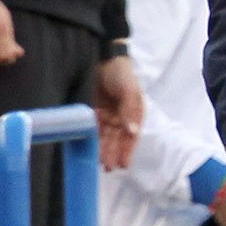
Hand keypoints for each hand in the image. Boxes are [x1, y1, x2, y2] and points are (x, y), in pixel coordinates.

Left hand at [93, 55, 143, 170]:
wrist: (101, 57)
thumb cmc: (120, 72)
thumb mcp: (129, 90)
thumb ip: (130, 110)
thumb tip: (132, 132)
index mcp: (134, 112)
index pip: (132, 136)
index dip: (128, 150)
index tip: (123, 165)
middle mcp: (122, 116)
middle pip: (118, 139)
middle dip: (114, 153)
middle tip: (109, 168)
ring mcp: (108, 114)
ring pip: (106, 137)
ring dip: (104, 150)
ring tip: (100, 163)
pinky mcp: (95, 111)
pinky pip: (94, 128)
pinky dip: (93, 138)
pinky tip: (90, 147)